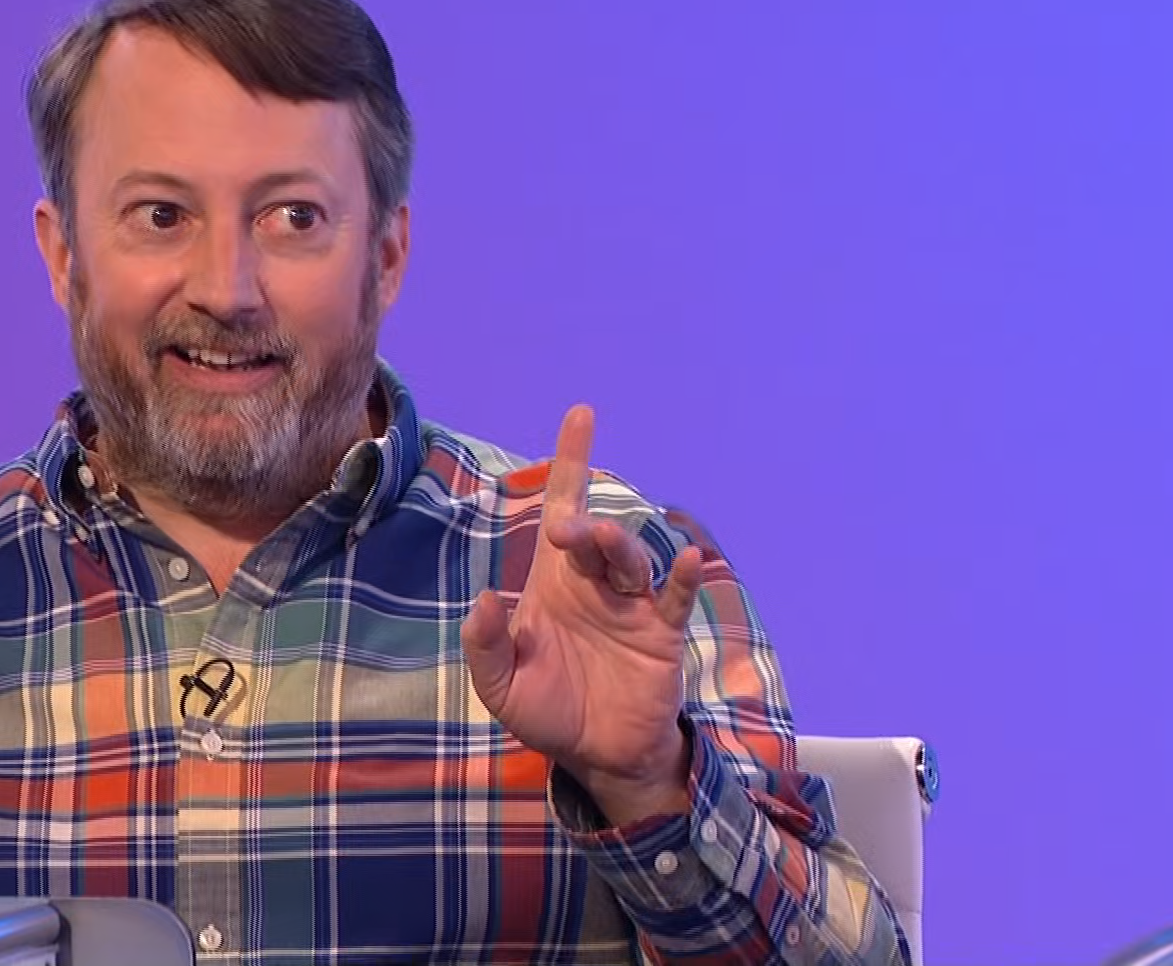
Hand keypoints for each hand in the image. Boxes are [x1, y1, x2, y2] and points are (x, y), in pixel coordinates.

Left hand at [461, 405, 704, 824]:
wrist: (600, 757)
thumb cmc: (549, 712)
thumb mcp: (502, 687)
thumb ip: (487, 646)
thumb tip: (483, 601)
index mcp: (554, 584)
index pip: (561, 509)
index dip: (571, 463)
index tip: (581, 414)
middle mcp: (593, 585)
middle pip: (591, 535)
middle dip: (580, 525)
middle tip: (566, 531)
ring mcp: (631, 607)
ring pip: (629, 560)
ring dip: (616, 547)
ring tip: (601, 541)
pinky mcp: (661, 635)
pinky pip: (675, 598)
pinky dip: (683, 578)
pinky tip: (689, 560)